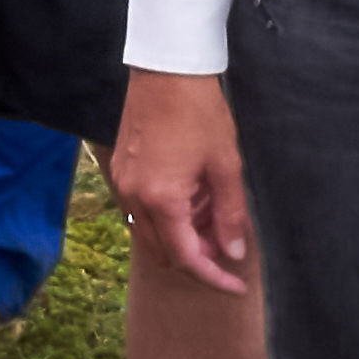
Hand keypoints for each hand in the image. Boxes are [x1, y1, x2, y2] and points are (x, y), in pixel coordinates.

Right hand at [112, 73, 252, 295]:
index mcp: (161, 200)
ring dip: (181, 237)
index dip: (213, 276)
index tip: (236, 285)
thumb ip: (229, 214)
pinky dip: (167, 217)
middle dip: (197, 258)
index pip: (186, 257)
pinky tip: (192, 199)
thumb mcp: (226, 167)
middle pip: (163, 252)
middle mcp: (133, 198)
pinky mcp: (121, 171)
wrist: (166, 72)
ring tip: (213, 218)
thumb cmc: (200, 114)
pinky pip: (141, 211)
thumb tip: (234, 251)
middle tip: (229, 248)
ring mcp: (122, 184)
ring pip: (150, 233)